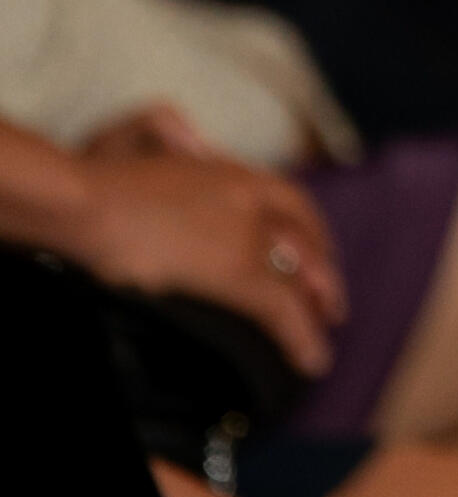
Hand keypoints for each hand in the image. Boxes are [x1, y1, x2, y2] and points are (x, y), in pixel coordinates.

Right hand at [71, 131, 346, 377]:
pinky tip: (312, 359)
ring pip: (298, 274)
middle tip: (331, 302)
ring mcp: (246, 232)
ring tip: (325, 339)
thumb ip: (176, 137)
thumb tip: (196, 145)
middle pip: (303, 234)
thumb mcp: (142, 137)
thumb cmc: (100, 175)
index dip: (305, 228)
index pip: (285, 199)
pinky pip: (282, 306)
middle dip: (321, 268)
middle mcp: (248, 196)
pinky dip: (302, 335)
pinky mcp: (235, 271)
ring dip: (316, 307)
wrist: (87, 204)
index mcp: (226, 170)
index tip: (314, 252)